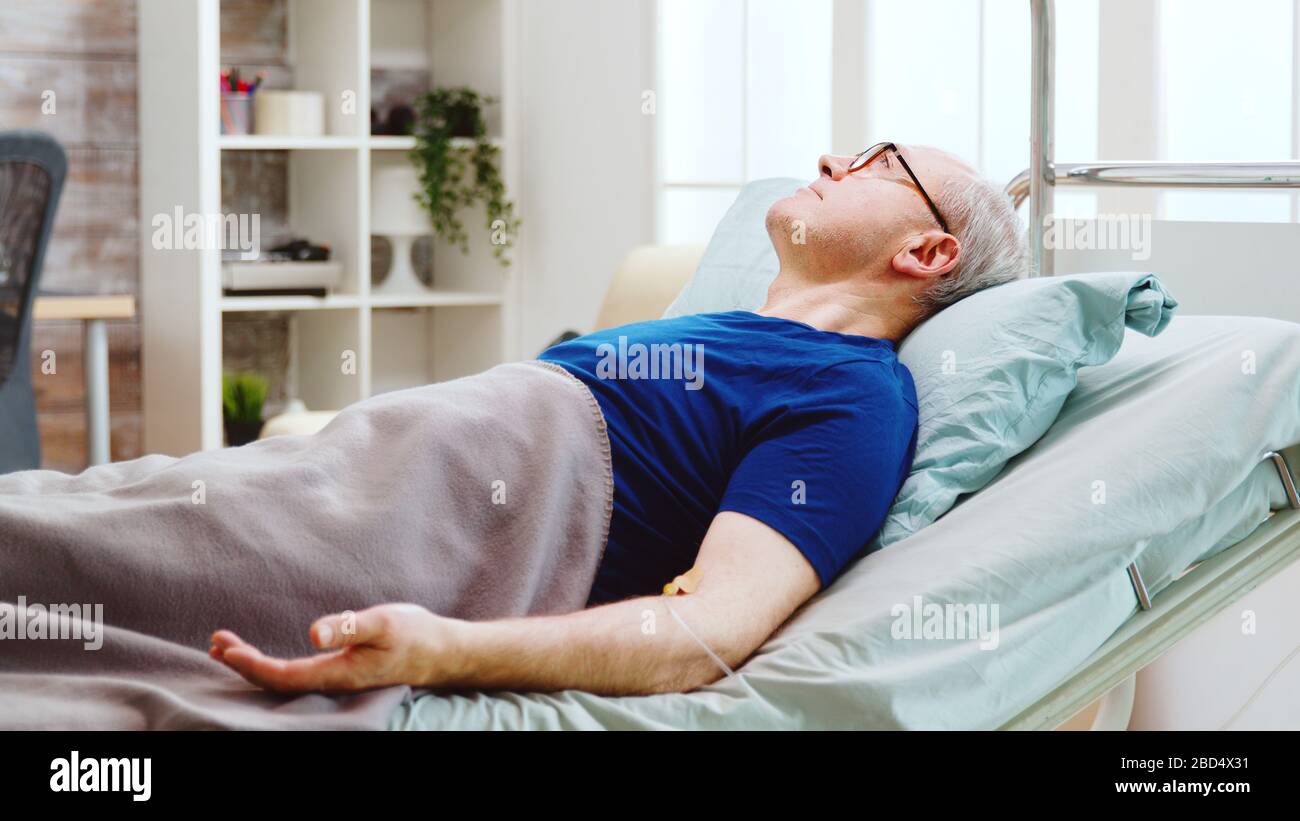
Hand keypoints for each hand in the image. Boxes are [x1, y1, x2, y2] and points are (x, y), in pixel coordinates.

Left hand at [210, 603, 459, 692]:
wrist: (442, 652)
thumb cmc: (415, 634)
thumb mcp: (384, 622)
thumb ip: (347, 626)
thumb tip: (313, 632)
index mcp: (338, 673)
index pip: (283, 676)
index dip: (251, 665)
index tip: (225, 648)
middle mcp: (333, 682)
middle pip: (276, 682)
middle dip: (243, 665)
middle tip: (216, 643)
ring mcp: (337, 680)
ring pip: (285, 680)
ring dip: (254, 665)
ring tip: (227, 648)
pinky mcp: (341, 672)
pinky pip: (297, 675)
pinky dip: (273, 664)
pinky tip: (265, 655)